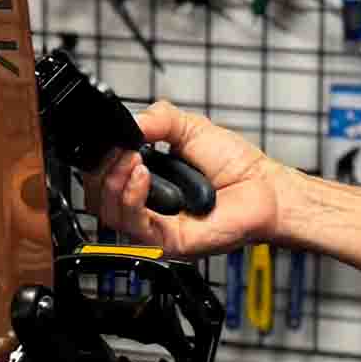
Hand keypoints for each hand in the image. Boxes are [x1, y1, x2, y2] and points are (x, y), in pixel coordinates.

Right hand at [93, 99, 282, 257]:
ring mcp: (154, 228)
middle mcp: (146, 208)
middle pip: (97, 199)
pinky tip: (143, 176)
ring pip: (109, 214)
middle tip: (122, 151)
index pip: (102, 179)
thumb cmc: (235, 166)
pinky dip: (131, 198)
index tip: (111, 141)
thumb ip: (157, 119)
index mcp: (146, 182)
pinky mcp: (166, 242)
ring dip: (114, 182)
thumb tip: (130, 122)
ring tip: (134, 160)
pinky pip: (134, 226)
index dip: (100, 160)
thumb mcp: (189, 127)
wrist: (263, 187)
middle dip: (102, 170)